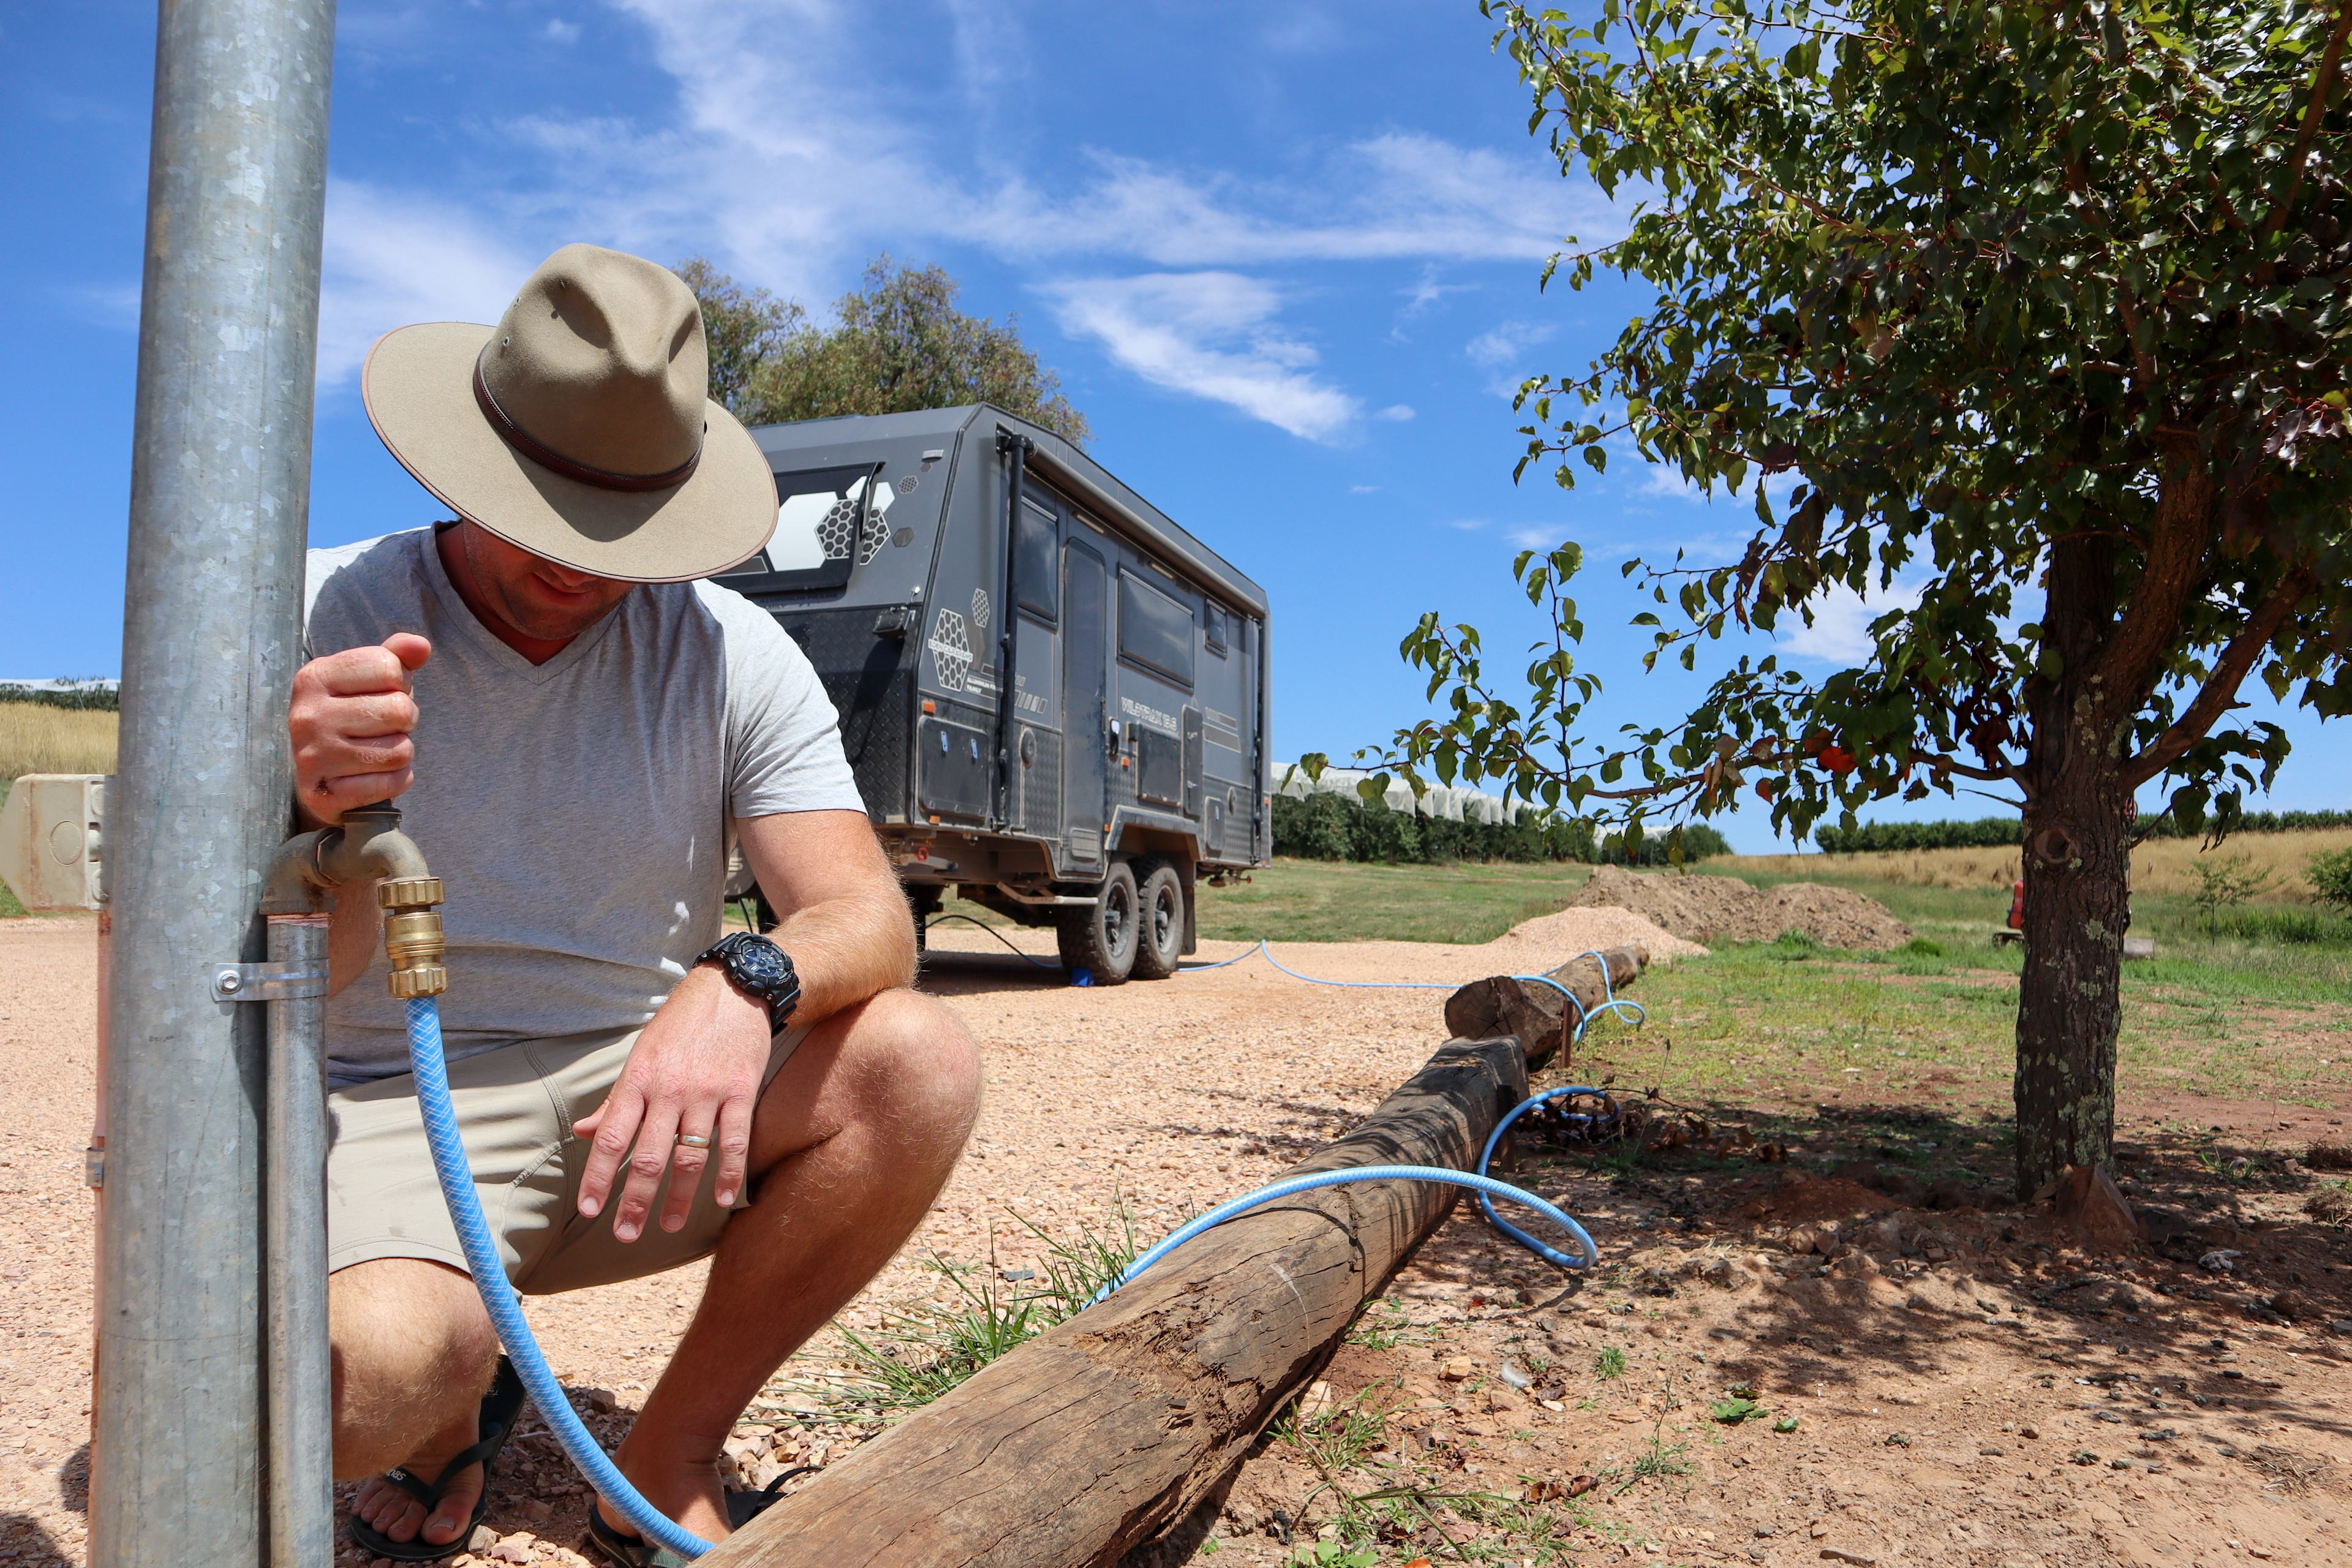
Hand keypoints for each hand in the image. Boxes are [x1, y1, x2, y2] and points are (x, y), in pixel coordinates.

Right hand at [288, 633, 430, 827]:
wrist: (317, 777)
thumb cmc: (351, 718)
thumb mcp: (366, 680)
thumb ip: (395, 655)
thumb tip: (421, 646)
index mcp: (315, 676)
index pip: (389, 666)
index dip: (400, 683)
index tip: (380, 694)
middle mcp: (308, 715)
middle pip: (400, 710)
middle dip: (405, 721)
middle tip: (383, 728)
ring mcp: (313, 756)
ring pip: (401, 749)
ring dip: (401, 751)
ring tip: (376, 750)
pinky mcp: (325, 793)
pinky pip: (393, 782)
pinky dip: (396, 780)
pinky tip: (374, 775)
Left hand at [573, 965, 769, 1239]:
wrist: (732, 989)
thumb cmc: (680, 1026)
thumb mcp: (639, 1056)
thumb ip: (615, 1100)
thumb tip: (583, 1132)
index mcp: (638, 1081)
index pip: (611, 1138)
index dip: (599, 1177)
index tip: (589, 1210)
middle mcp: (669, 1090)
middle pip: (649, 1157)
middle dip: (635, 1202)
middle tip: (625, 1235)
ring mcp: (707, 1093)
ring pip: (690, 1156)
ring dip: (679, 1198)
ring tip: (668, 1226)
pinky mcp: (741, 1091)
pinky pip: (735, 1141)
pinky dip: (729, 1174)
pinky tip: (723, 1199)